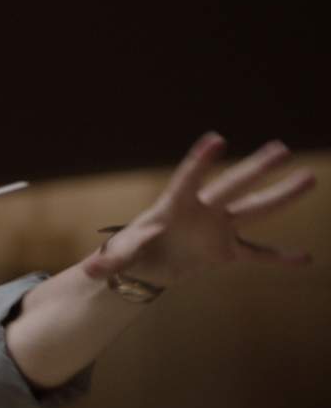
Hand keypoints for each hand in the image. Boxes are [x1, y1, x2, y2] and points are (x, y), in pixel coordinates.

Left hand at [84, 132, 315, 285]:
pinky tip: (304, 258)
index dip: (200, 161)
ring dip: (280, 196)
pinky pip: (256, 254)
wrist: (144, 268)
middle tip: (280, 148)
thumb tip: (97, 267)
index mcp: (171, 208)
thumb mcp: (114, 260)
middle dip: (253, 169)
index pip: (187, 180)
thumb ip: (110, 262)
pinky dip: (277, 258)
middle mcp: (201, 212)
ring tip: (309, 177)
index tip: (215, 139)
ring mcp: (217, 229)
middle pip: (230, 187)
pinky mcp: (225, 251)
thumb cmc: (127, 255)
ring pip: (253, 210)